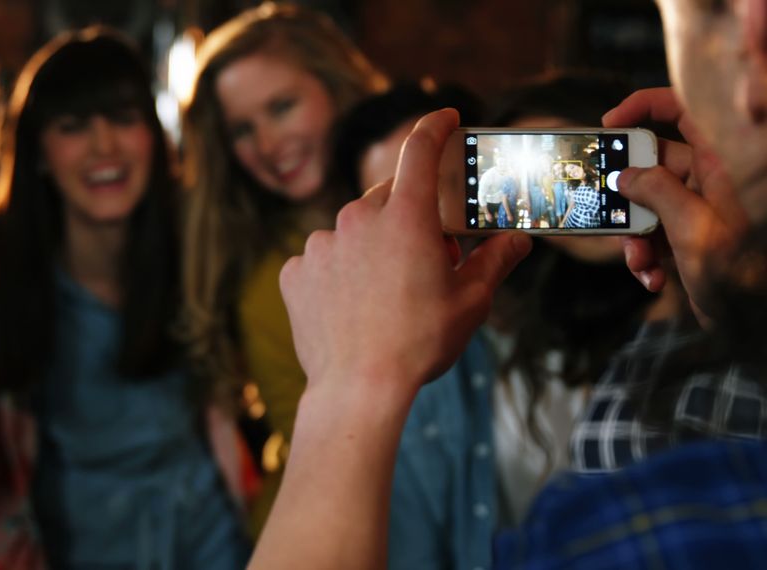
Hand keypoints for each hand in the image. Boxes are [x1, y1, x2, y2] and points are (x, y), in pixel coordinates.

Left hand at [279, 109, 531, 409]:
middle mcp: (357, 219)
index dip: (434, 127)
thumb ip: (495, 260)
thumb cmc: (420, 343)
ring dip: (370, 250)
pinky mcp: (296, 271)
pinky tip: (350, 308)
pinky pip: (322, 261)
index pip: (420, 150)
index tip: (444, 117)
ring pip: (352, 233)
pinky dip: (337, 275)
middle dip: (409, 221)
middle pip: (388, 201)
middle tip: (426, 261)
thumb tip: (519, 240)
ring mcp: (320, 244)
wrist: (358, 387)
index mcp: (406, 217)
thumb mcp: (470, 301)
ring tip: (385, 297)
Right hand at [603, 88, 748, 325]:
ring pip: (646, 205)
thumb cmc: (746, 275)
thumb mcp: (694, 229)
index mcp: (722, 163)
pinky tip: (654, 278)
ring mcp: (698, 210)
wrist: (759, 327)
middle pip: (652, 164)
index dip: (645, 107)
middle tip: (606, 209)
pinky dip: (645, 257)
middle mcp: (710, 181)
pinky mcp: (689, 238)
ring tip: (641, 261)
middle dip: (626, 192)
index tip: (608, 125)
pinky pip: (653, 235)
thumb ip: (657, 193)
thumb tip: (625, 176)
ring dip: (632, 235)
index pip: (685, 110)